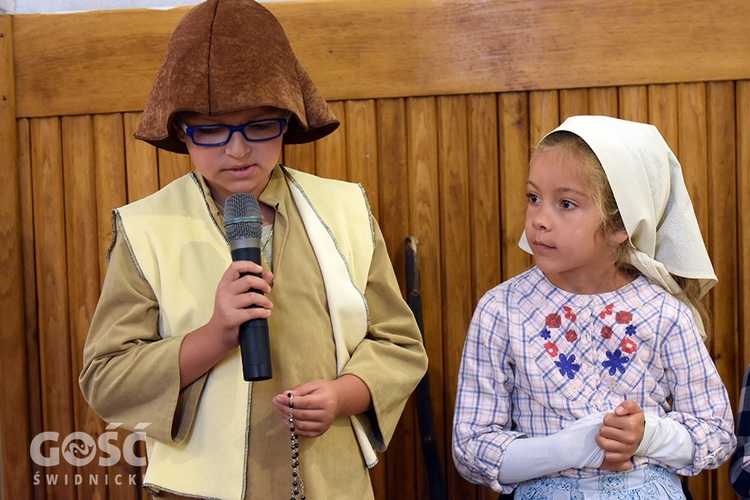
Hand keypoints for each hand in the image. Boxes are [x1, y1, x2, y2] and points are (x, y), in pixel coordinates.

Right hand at [178, 261, 272, 387]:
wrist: (216, 335)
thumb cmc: (229, 313)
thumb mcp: (237, 297)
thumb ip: (253, 285)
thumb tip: (269, 274)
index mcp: (224, 284)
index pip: (235, 266)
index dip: (249, 265)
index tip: (260, 269)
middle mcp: (224, 292)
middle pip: (248, 280)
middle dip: (263, 284)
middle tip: (268, 290)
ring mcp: (226, 305)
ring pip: (252, 296)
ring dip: (265, 301)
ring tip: (269, 306)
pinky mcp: (232, 318)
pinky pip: (252, 312)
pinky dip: (263, 312)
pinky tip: (266, 314)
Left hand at [272, 375, 370, 437]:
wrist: (339, 400)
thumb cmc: (325, 390)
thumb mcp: (314, 384)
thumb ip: (299, 389)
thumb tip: (284, 395)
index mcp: (325, 400)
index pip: (303, 403)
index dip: (288, 401)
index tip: (277, 398)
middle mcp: (326, 414)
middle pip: (300, 414)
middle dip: (285, 409)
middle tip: (276, 403)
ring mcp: (324, 425)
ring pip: (301, 425)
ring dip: (287, 419)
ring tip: (281, 411)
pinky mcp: (321, 431)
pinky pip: (304, 433)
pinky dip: (294, 428)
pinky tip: (288, 421)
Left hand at [595, 400, 644, 469]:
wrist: (644, 435)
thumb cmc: (635, 420)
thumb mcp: (633, 408)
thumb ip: (627, 405)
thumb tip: (617, 411)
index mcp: (631, 424)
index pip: (606, 419)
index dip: (608, 418)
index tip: (614, 420)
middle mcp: (630, 437)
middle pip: (603, 431)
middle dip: (605, 428)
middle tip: (611, 428)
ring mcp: (627, 448)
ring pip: (603, 443)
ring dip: (602, 439)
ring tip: (607, 436)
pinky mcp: (624, 457)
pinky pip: (608, 456)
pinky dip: (606, 451)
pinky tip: (611, 445)